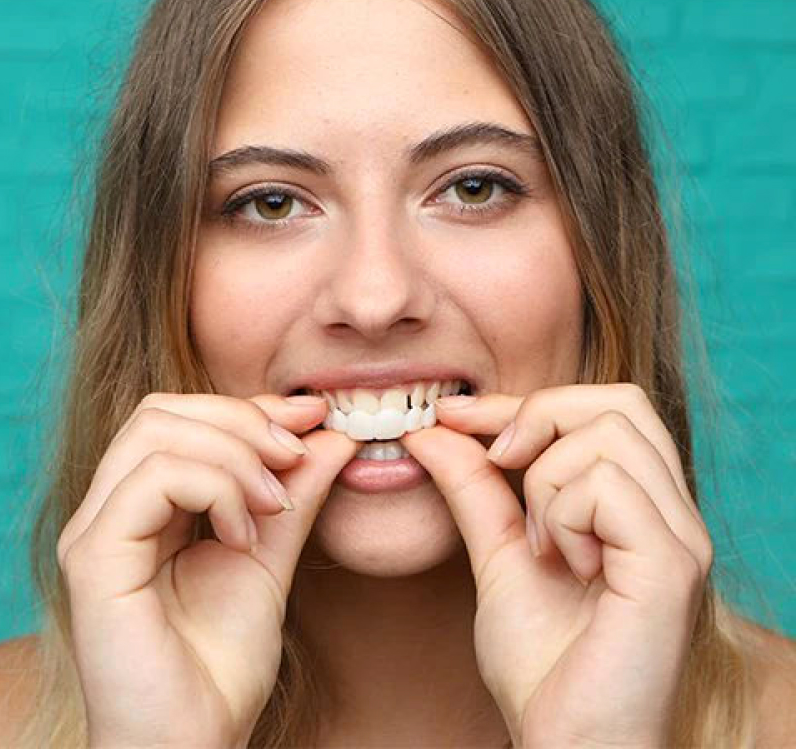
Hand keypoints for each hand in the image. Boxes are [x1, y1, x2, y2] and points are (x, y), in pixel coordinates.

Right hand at [56, 392, 357, 748]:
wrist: (193, 743)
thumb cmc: (221, 662)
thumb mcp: (270, 556)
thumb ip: (295, 494)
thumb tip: (333, 435)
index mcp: (142, 505)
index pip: (182, 418)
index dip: (249, 408)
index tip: (313, 416)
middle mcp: (109, 509)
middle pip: (164, 411)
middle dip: (242, 421)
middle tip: (296, 455)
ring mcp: (95, 530)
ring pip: (158, 432)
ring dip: (234, 454)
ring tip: (274, 503)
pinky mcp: (94, 557)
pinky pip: (156, 478)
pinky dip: (216, 489)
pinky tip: (244, 535)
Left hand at [401, 383, 712, 748]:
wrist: (565, 742)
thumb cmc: (543, 662)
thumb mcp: (497, 553)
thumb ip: (474, 488)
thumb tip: (434, 430)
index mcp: (639, 503)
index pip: (598, 408)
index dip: (521, 400)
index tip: (452, 414)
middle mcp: (671, 511)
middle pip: (617, 401)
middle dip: (540, 415)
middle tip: (498, 462)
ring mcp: (679, 535)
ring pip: (607, 434)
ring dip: (546, 479)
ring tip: (539, 543)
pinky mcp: (672, 564)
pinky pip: (606, 485)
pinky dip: (562, 513)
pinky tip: (561, 563)